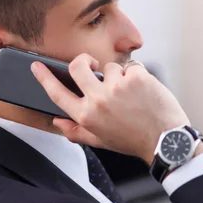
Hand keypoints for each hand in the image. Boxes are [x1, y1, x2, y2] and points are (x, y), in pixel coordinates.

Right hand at [31, 54, 191, 164]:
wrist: (166, 139)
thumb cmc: (134, 140)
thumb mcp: (101, 141)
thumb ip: (77, 131)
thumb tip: (57, 121)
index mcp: (86, 116)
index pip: (57, 93)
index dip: (43, 78)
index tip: (36, 66)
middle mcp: (98, 100)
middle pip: (77, 66)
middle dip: (83, 61)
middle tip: (92, 64)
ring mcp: (117, 86)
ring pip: (110, 67)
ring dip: (120, 76)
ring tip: (132, 94)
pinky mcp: (136, 77)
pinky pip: (132, 67)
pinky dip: (138, 76)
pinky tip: (145, 91)